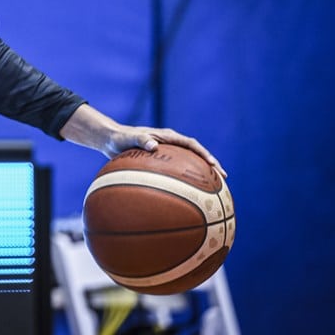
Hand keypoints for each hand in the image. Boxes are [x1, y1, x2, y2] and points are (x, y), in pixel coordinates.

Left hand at [104, 125, 226, 179]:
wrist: (111, 140)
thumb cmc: (120, 138)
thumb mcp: (128, 138)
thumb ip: (140, 139)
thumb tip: (153, 146)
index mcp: (167, 137)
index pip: (191, 144)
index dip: (204, 154)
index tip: (214, 165)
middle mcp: (171, 145)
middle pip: (196, 155)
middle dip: (211, 166)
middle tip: (223, 179)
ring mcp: (168, 154)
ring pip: (189, 165)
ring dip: (201, 175)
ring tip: (213, 190)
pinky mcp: (161, 162)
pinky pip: (176, 173)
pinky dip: (183, 182)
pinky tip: (186, 197)